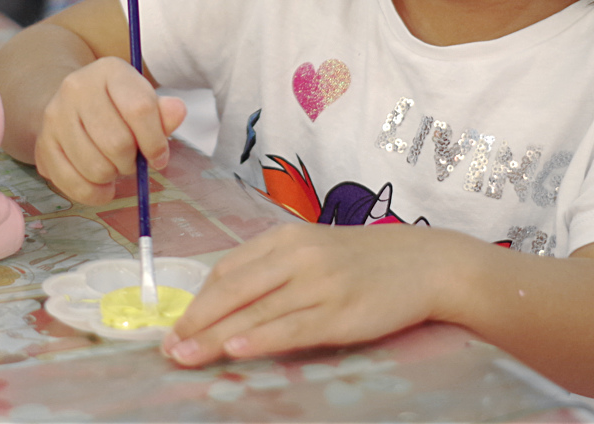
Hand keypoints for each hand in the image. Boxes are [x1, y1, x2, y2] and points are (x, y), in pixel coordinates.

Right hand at [34, 56, 186, 204]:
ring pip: (95, 167)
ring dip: (112, 177)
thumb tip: (178, 111)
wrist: (74, 105)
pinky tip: (101, 185)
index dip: (155, 142)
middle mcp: (77, 87)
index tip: (159, 157)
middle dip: (131, 162)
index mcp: (109, 70)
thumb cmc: (118, 107)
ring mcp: (55, 115)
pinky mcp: (42, 144)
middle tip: (131, 161)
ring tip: (114, 167)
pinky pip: (72, 184)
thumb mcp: (144, 101)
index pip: (140, 109)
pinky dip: (93, 194)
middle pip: (117, 143)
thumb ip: (163, 112)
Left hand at [162, 222, 462, 366]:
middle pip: (232, 290)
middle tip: (167, 347)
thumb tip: (227, 301)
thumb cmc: (365, 261)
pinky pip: (289, 327)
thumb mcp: (314, 250)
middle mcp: (297, 255)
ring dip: (214, 337)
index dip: (198, 300)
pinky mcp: (340, 311)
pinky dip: (258, 338)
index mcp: (286, 238)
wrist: (425, 262)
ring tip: (185, 356)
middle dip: (195, 321)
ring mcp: (319, 283)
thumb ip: (274, 269)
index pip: (228, 269)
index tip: (176, 325)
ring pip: (254, 312)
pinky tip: (234, 349)